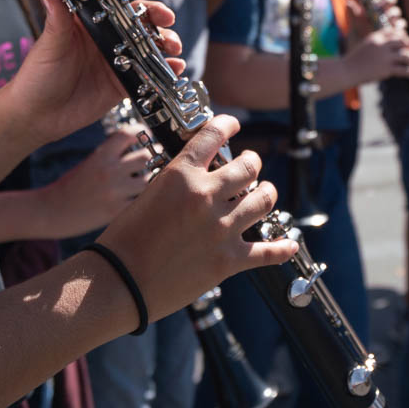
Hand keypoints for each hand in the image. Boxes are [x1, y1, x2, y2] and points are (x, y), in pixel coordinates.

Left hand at [4, 0, 183, 143]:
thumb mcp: (48, 46)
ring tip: (173, 45)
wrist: (38, 116)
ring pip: (148, 43)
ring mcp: (117, 58)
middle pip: (137, 17)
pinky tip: (175, 68)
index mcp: (86, 20)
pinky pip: (150, 73)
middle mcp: (104, 36)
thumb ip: (56, 20)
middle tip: (166, 17)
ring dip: (165, 41)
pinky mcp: (123, 82)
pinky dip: (166, 70)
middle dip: (155, 13)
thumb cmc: (37, 76)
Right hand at [46, 128, 152, 235]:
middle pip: (145, 156)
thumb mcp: (87, 163)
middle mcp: (110, 171)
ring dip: (148, 179)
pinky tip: (136, 198)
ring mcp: (115, 192)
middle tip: (150, 159)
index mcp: (100, 155)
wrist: (50, 211)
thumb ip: (110, 156)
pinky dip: (141, 198)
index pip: (128, 134)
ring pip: (149, 179)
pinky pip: (140, 200)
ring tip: (142, 181)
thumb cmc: (67, 187)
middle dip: (149, 157)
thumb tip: (135, 149)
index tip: (145, 134)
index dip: (141, 131)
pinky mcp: (117, 211)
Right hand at [93, 116, 297, 321]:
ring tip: (264, 194)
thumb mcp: (149, 194)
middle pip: (249, 166)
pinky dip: (282, 247)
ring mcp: (221, 228)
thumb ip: (178, 183)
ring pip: (265, 199)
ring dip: (266, 194)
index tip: (233, 124)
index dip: (228, 124)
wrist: (119, 283)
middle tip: (249, 164)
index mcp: (182, 175)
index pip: (214, 135)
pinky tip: (289, 243)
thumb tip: (199, 178)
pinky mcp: (229, 260)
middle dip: (252, 162)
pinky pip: (268, 251)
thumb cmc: (124, 241)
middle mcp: (206, 196)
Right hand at [345, 25, 408, 82]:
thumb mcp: (365, 46)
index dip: (402, 36)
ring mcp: (385, 57)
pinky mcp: (387, 69)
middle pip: (403, 41)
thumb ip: (377, 44)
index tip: (405, 42)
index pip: (395, 32)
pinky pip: (404, 70)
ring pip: (407, 55)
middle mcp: (382, 45)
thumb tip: (390, 46)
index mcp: (376, 37)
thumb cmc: (354, 60)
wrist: (346, 71)